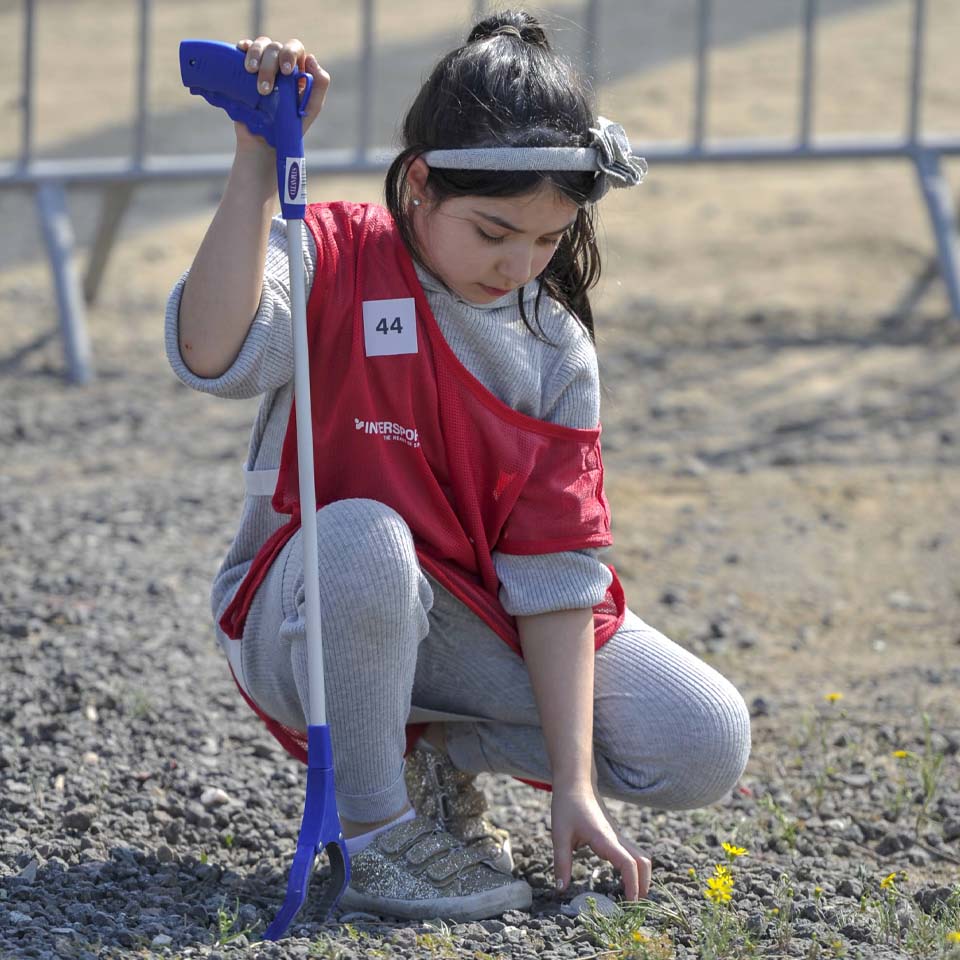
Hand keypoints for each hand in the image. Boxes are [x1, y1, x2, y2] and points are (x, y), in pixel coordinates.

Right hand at [234, 37, 329, 148]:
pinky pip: (244, 49)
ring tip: (252, 76)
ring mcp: (262, 65)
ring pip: (260, 45)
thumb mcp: (310, 109)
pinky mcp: (245, 69)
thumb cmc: (289, 127)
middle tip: (265, 88)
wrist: (263, 142)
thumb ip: (319, 85)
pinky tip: (240, 49)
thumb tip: (311, 58)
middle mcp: (280, 64)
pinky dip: (244, 47)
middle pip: (276, 47)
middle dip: (270, 64)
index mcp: (297, 70)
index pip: (295, 49)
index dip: (289, 54)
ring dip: (256, 57)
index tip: (286, 72)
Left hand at [551, 782, 651, 901]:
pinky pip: (632, 853)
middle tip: (634, 906)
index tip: (630, 904)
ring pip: (640, 856)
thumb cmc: (567, 806)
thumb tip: (561, 890)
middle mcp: (616, 837)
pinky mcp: (615, 835)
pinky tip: (622, 879)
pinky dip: (634, 868)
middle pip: (643, 861)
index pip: (628, 863)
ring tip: (631, 896)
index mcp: (605, 838)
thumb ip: (561, 863)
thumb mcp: (559, 835)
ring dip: (641, 876)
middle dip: (643, 884)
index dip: (632, 885)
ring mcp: (618, 835)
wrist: (576, 783)